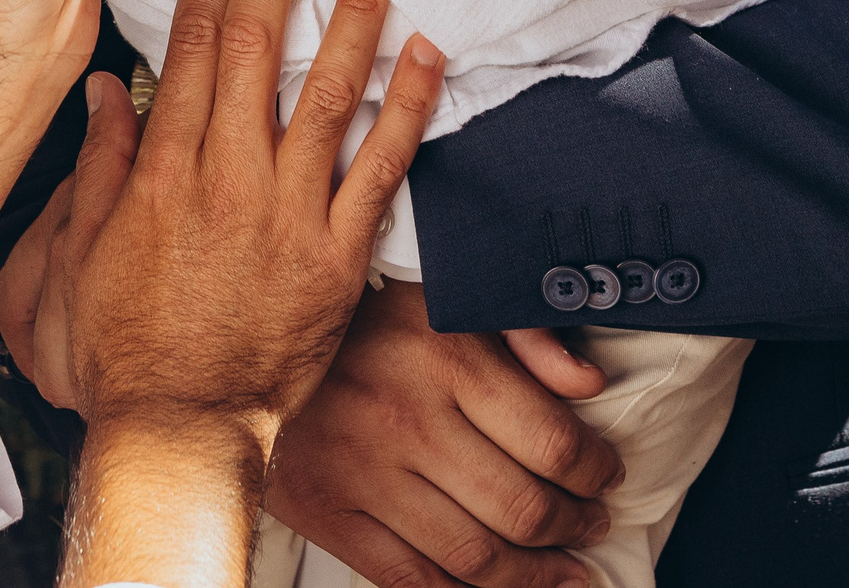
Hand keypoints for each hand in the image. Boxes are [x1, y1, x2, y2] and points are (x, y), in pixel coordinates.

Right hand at [29, 0, 447, 586]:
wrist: (179, 430)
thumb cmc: (124, 350)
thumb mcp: (78, 254)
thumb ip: (98, 166)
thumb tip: (110, 90)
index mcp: (162, 167)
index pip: (193, 41)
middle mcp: (226, 175)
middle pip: (255, 42)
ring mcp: (286, 212)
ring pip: (326, 90)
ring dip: (351, 12)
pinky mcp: (335, 256)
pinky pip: (379, 170)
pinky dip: (406, 108)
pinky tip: (427, 51)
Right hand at [266, 281, 623, 586]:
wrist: (242, 324)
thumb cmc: (358, 312)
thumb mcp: (445, 290)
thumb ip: (524, 331)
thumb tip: (588, 382)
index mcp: (442, 357)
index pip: (552, 442)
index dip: (596, 470)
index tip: (606, 474)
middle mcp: (405, 420)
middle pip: (523, 508)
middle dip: (575, 527)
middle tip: (592, 524)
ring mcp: (362, 473)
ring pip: (475, 556)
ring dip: (535, 575)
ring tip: (562, 569)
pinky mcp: (326, 511)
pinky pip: (409, 579)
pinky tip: (492, 587)